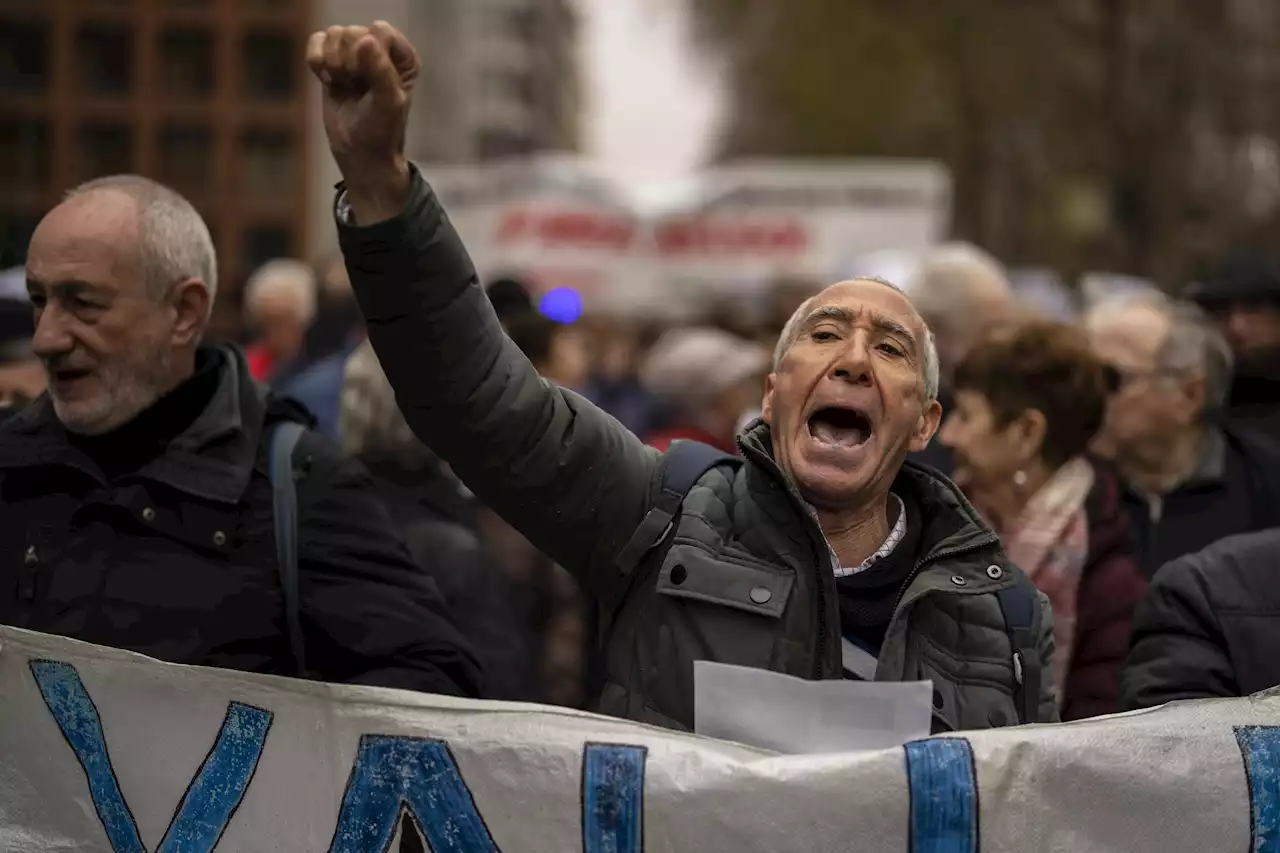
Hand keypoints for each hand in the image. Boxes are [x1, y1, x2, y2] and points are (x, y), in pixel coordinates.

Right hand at [307, 21, 417, 222]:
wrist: (359, 152)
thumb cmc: (381, 129)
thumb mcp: (387, 102)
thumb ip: (380, 70)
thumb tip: (365, 40)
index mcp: (402, 56)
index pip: (380, 31)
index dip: (369, 56)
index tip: (371, 82)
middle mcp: (381, 49)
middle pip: (352, 32)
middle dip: (348, 64)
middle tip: (357, 89)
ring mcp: (355, 52)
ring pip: (333, 35)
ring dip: (333, 66)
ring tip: (346, 87)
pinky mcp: (332, 58)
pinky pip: (316, 40)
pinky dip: (317, 61)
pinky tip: (329, 81)